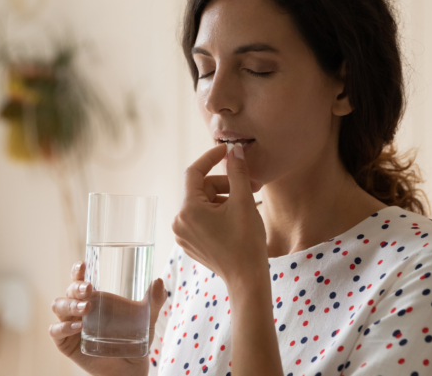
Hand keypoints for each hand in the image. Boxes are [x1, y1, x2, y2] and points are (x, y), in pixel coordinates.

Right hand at [49, 261, 167, 375]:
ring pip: (58, 307)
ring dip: (69, 305)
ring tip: (85, 308)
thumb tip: (159, 281)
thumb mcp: (147, 317)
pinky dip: (63, 327)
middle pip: (69, 291)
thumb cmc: (135, 337)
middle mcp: (79, 308)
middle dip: (76, 287)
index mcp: (95, 297)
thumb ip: (154, 300)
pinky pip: (56, 332)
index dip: (77, 270)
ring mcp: (71, 324)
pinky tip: (77, 326)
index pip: (80, 279)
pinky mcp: (67, 344)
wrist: (131, 367)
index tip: (83, 264)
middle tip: (89, 289)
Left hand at [172, 142, 268, 284]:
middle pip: (201, 189)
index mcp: (188, 209)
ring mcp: (183, 234)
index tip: (227, 150)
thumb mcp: (244, 201)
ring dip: (224, 198)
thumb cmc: (246, 242)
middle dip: (226, 184)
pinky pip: (202, 218)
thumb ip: (237, 172)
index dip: (211, 157)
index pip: (194, 172)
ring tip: (247, 205)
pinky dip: (218, 213)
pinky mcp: (191, 243)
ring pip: (203, 203)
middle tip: (252, 186)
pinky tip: (237, 219)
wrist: (247, 280)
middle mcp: (179, 221)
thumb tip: (235, 151)